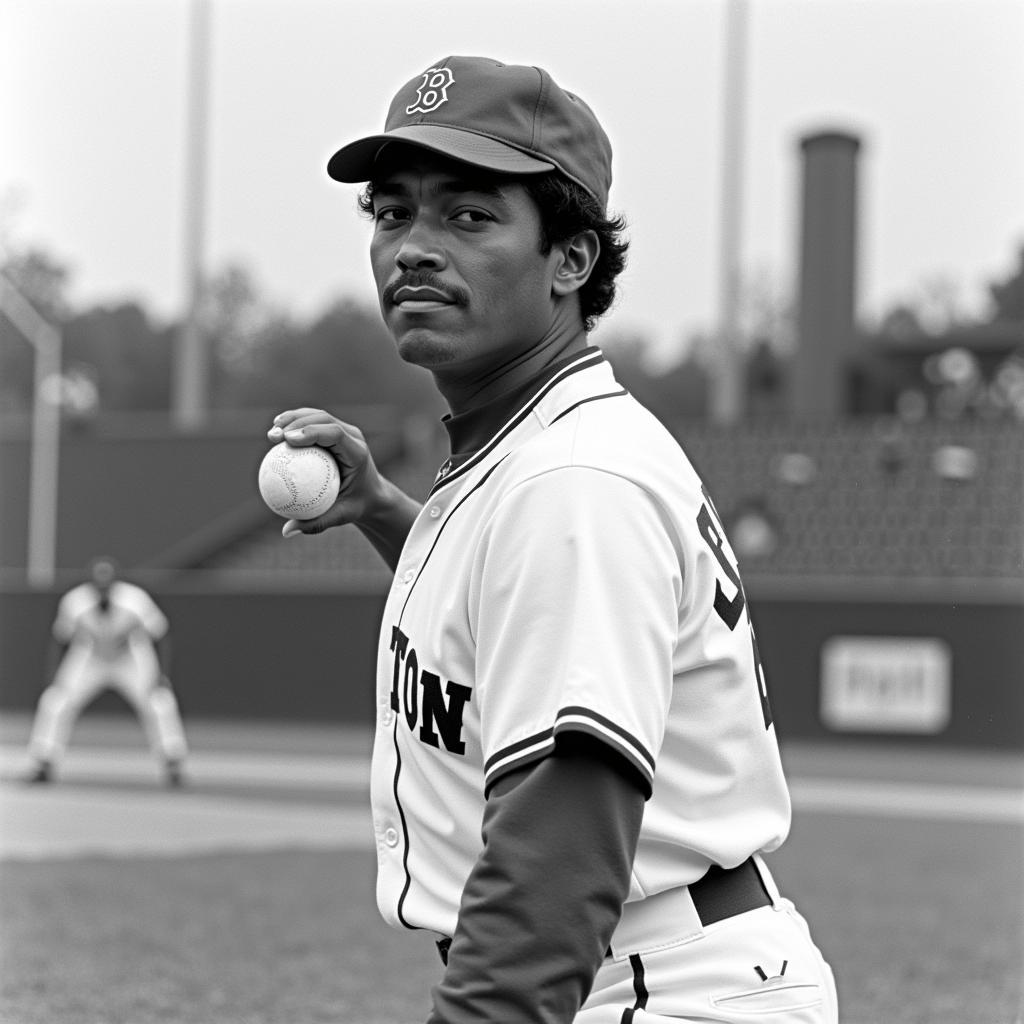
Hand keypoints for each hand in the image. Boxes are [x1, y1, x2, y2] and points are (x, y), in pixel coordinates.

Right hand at [267, 408, 387, 537]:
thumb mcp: (341, 517)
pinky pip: (313, 422)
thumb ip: (317, 523)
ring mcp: (346, 431)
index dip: (311, 431)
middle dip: (296, 422)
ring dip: (292, 419)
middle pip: (323, 419)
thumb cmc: (357, 505)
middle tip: (273, 435)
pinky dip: (295, 424)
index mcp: (357, 453)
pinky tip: (277, 432)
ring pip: (317, 416)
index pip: (335, 434)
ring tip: (271, 431)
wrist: (372, 494)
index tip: (288, 439)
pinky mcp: (337, 431)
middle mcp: (353, 437)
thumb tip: (287, 531)